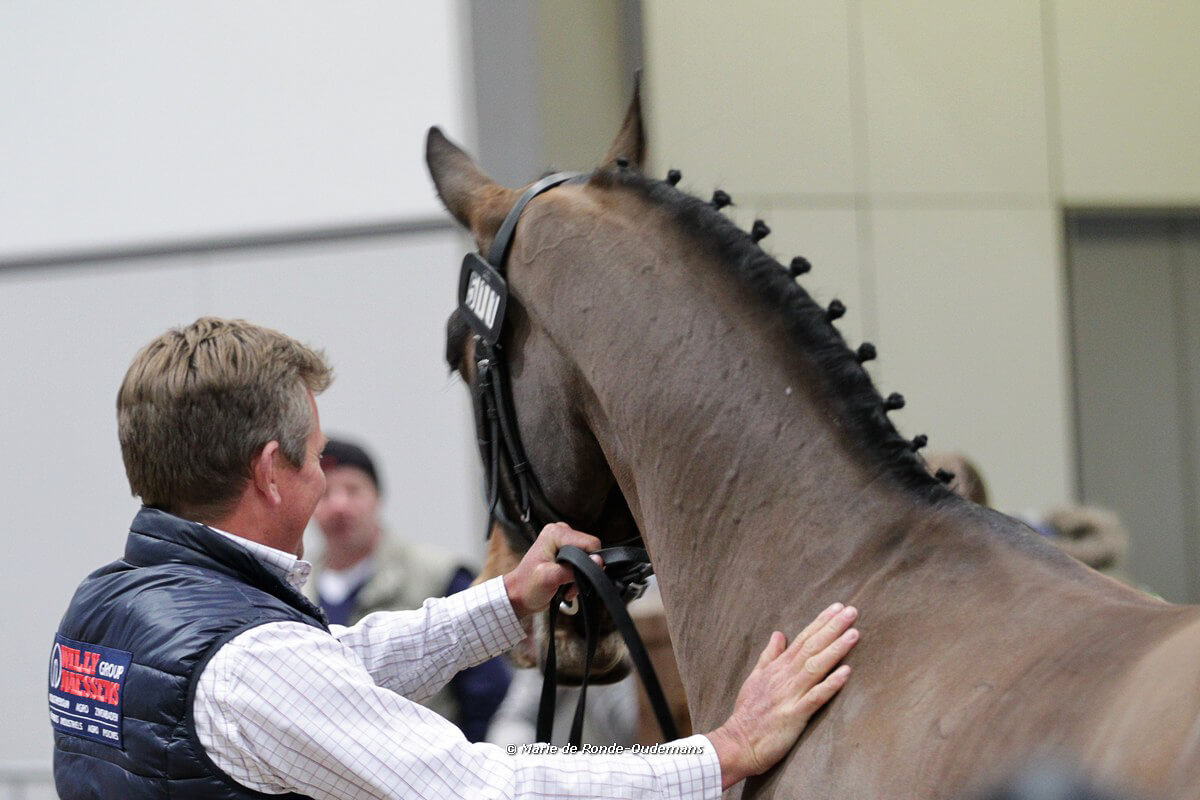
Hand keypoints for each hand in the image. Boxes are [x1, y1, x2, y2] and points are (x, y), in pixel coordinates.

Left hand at [503, 522, 601, 617]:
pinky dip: (577, 578)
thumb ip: (575, 569)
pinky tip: (566, 585)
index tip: (578, 577)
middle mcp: (561, 533)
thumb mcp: (551, 578)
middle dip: (584, 571)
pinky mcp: (566, 553)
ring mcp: (564, 543)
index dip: (591, 561)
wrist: (518, 596)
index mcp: (556, 533)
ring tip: (565, 586)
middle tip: (568, 584)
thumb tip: (598, 561)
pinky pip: (583, 564)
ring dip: (580, 577)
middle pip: (590, 551)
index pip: (590, 543)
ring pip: (588, 559)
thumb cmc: (528, 586)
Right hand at [708, 603, 858, 789]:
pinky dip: (831, 684)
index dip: (821, 622)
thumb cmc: (747, 713)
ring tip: (854, 633)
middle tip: (852, 611)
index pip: (802, 639)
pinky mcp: (794, 715)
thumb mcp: (755, 678)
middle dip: (832, 627)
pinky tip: (846, 672)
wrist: (737, 743)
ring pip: (816, 666)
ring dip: (835, 649)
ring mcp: (789, 695)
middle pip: (811, 647)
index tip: (838, 608)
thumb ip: (769, 656)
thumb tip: (779, 634)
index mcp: (777, 668)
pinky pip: (815, 697)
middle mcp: (784, 677)